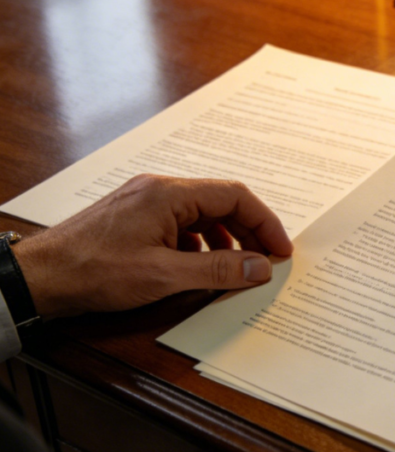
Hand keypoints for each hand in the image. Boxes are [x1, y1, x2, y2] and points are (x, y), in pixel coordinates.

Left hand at [15, 174, 292, 317]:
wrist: (40, 277)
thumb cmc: (93, 271)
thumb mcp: (164, 275)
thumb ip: (217, 269)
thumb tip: (260, 267)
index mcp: (169, 193)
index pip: (235, 195)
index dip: (265, 222)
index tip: (280, 249)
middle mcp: (159, 190)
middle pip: (221, 202)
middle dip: (249, 232)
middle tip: (266, 261)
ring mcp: (145, 201)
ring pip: (202, 213)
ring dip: (225, 239)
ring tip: (235, 268)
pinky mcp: (135, 217)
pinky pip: (181, 222)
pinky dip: (200, 243)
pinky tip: (198, 266)